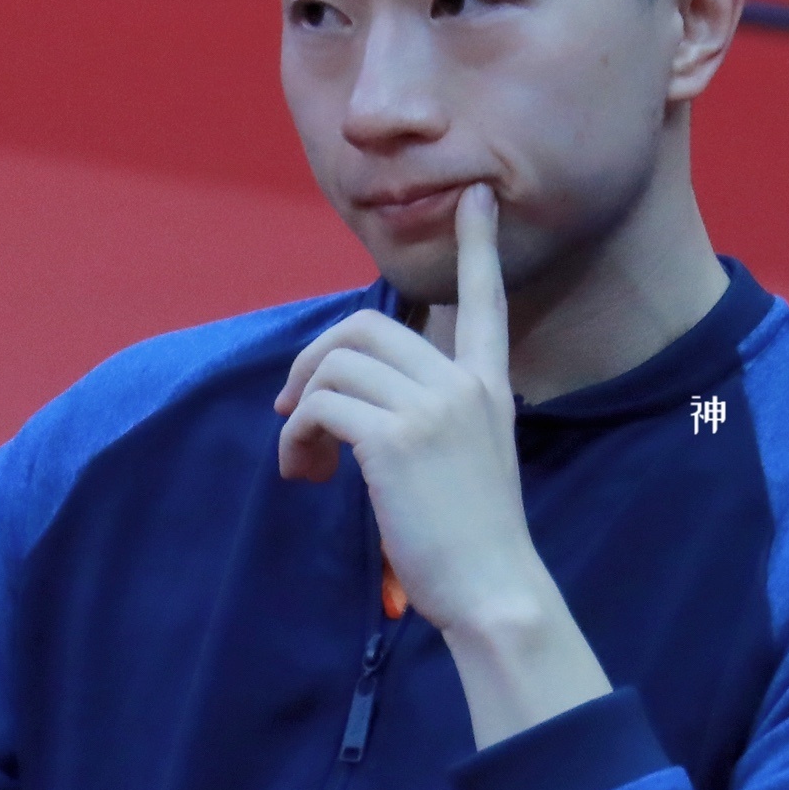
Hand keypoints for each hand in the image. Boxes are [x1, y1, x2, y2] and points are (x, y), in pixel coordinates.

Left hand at [275, 184, 608, 743]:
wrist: (495, 591)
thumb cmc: (474, 542)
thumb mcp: (469, 461)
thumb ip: (433, 416)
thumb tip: (355, 402)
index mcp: (490, 386)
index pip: (486, 299)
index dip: (477, 246)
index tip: (476, 198)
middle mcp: (463, 384)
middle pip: (364, 330)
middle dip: (313, 364)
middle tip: (293, 414)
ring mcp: (432, 407)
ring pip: (334, 368)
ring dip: (299, 412)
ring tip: (302, 462)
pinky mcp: (394, 439)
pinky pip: (321, 408)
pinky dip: (297, 437)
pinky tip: (304, 472)